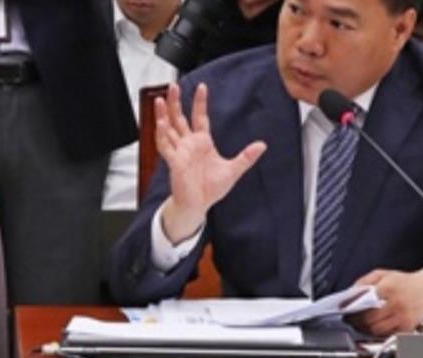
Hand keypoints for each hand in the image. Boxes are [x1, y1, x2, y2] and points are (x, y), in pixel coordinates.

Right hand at [157, 82, 266, 243]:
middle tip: (172, 87)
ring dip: (163, 115)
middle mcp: (188, 145)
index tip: (201, 87)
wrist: (198, 205)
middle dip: (175, 102)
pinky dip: (163, 135)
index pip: (199, 117)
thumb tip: (262, 145)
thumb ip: (246, 157)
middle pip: (179, 118)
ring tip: (160, 100)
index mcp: (202, 143)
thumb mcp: (233, 170)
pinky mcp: (174, 163)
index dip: (199, 102)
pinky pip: (166, 147)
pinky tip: (161, 124)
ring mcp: (180, 153)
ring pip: (168, 129)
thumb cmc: (210, 189)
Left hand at [347, 267, 422, 335]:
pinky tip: (373, 326)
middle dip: (355, 321)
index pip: (363, 302)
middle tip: (350, 319)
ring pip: (375, 330)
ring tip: (360, 323)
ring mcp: (403, 317)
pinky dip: (376, 332)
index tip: (343, 311)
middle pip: (368, 320)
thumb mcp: (382, 274)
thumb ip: (363, 282)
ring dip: (364, 329)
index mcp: (389, 288)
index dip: (350, 309)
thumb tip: (348, 295)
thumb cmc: (404, 282)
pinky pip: (385, 335)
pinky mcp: (407, 328)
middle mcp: (397, 304)